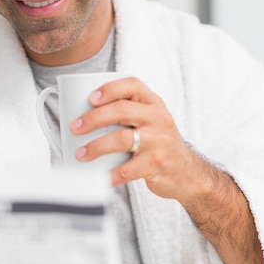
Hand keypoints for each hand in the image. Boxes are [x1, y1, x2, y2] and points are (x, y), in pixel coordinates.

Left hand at [70, 76, 198, 196]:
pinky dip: (109, 175)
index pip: (132, 85)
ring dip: (96, 146)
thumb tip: (85, 118)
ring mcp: (159, 141)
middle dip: (93, 118)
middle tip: (75, 128)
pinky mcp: (156, 164)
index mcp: (155, 104)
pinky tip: (99, 177)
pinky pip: (127, 169)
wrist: (189, 173)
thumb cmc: (160, 145)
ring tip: (81, 154)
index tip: (90, 98)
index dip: (109, 88)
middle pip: (121, 110)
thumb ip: (129, 115)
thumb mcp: (152, 122)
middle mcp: (159, 119)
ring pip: (121, 138)